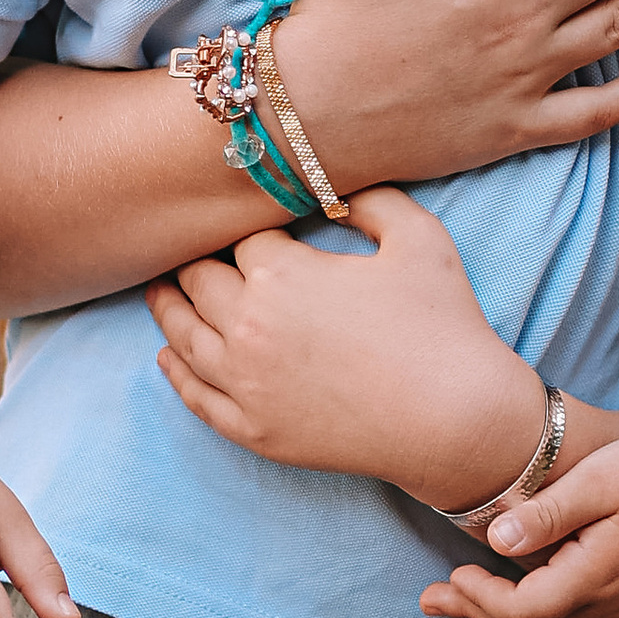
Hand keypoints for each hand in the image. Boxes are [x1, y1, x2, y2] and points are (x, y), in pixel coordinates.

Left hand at [146, 188, 545, 508]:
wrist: (458, 420)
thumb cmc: (443, 326)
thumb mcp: (419, 238)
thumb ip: (372, 198)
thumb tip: (335, 186)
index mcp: (280, 272)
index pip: (242, 238)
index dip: (252, 231)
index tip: (256, 229)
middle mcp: (247, 325)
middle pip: (199, 281)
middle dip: (198, 263)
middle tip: (192, 253)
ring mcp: (244, 384)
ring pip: (184, 336)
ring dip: (169, 309)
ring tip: (160, 293)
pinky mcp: (253, 430)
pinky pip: (196, 397)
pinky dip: (175, 373)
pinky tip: (168, 357)